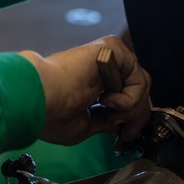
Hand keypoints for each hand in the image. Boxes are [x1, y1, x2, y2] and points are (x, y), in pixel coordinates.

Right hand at [18, 36, 150, 145]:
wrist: (42, 97)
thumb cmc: (52, 113)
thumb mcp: (86, 125)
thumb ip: (107, 122)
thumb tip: (123, 126)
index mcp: (94, 81)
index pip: (127, 95)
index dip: (133, 117)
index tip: (127, 135)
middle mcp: (102, 67)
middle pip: (138, 89)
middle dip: (138, 115)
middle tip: (128, 132)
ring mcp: (108, 56)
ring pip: (141, 83)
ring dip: (132, 108)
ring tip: (110, 114)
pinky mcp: (113, 49)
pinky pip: (137, 75)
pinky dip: (130, 96)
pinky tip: (109, 101)